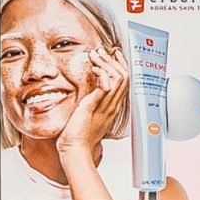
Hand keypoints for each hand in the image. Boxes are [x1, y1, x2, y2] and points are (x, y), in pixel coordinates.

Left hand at [53, 43, 129, 199]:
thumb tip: (89, 82)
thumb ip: (92, 98)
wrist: (74, 150)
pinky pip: (106, 86)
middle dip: (114, 60)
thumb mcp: (87, 110)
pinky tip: (94, 67)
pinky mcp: (94, 107)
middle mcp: (112, 106)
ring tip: (96, 54)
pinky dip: (102, 73)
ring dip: (107, 62)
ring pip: (118, 78)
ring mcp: (106, 107)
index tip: (113, 53)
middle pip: (125, 77)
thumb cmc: (77, 133)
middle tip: (103, 50)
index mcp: (112, 106)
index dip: (121, 65)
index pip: (124, 81)